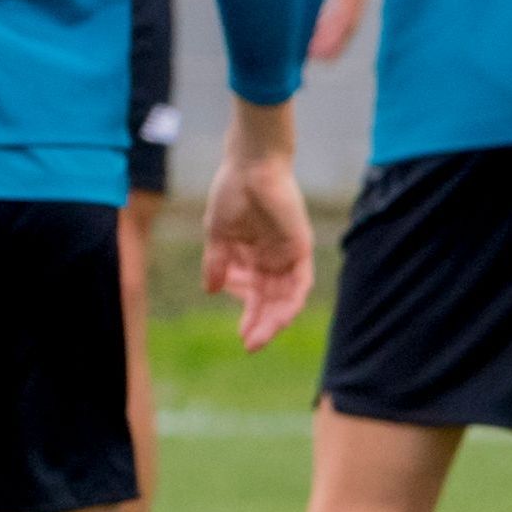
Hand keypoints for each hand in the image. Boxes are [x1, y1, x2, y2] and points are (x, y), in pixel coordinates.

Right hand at [198, 101, 313, 351]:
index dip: (249, 315)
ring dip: (274, 319)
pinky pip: (301, 282)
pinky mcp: (300, 247)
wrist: (250, 166)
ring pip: (286, 296)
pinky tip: (280, 318)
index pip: (254, 293)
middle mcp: (272, 258)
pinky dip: (292, 301)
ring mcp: (287, 253)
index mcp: (252, 255)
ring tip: (259, 338)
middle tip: (250, 345)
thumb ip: (216, 262)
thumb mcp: (217, 234)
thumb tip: (210, 290)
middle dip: (260, 323)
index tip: (241, 335)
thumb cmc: (231, 191)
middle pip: (271, 299)